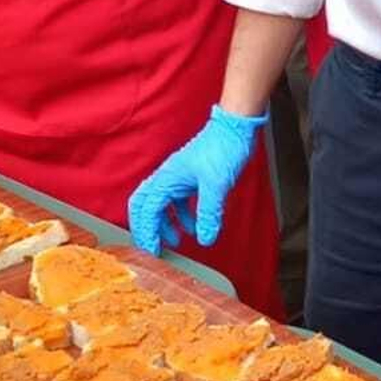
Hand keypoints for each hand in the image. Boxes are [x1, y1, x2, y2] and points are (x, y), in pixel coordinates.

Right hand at [128, 105, 268, 252]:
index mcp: (166, 178)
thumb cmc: (223, 148)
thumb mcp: (216, 184)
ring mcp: (178, 177)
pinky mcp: (190, 178)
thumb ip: (209, 213)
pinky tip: (194, 227)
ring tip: (175, 243)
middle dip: (147, 229)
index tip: (151, 252)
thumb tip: (204, 239)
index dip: (146, 232)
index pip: (146, 210)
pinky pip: (178, 201)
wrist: (235, 127)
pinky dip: (182, 216)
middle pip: (145, 207)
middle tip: (153, 250)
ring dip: (164, 225)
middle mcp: (167, 178)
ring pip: (161, 205)